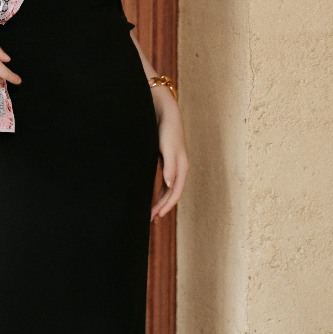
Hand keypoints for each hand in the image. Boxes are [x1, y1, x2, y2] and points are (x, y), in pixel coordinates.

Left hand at [150, 90, 188, 223]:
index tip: (156, 216)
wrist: (165, 113)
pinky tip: (154, 198)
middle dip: (163, 208)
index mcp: (181, 168)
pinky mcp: (168, 162)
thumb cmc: (166, 130)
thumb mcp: (167, 148)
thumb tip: (170, 184)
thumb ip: (169, 166)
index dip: (166, 206)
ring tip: (152, 214)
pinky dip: (161, 192)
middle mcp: (180, 169)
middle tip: (151, 220)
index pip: (175, 193)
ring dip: (162, 202)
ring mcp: (174, 166)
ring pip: (169, 190)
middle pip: (172, 194)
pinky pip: (166, 183)